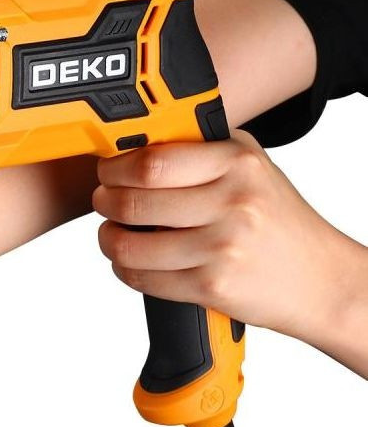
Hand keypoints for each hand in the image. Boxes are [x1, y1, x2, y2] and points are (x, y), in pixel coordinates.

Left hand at [92, 130, 366, 344]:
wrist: (322, 280)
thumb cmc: (278, 221)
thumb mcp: (252, 168)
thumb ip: (202, 149)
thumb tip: (138, 140)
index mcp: (237, 164)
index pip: (152, 161)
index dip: (116, 167)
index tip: (107, 169)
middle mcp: (232, 203)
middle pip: (134, 201)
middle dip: (105, 201)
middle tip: (103, 200)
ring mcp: (221, 247)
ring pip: (130, 245)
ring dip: (108, 240)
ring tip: (112, 234)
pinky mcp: (211, 286)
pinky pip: (144, 278)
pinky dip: (125, 271)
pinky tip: (131, 262)